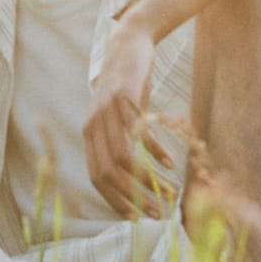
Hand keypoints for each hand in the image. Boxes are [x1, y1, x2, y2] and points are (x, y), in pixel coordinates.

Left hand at [83, 24, 176, 216]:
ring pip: (123, 157)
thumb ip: (121, 143)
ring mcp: (108, 110)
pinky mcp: (125, 97)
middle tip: (157, 213)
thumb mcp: (119, 117)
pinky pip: (140, 132)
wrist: (128, 44)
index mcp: (90, 133)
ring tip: (170, 193)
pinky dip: (156, 152)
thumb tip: (134, 177)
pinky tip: (171, 164)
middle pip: (108, 172)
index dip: (114, 200)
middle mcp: (94, 124)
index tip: (135, 217)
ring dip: (147, 180)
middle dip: (132, 197)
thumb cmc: (127, 87)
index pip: (96, 177)